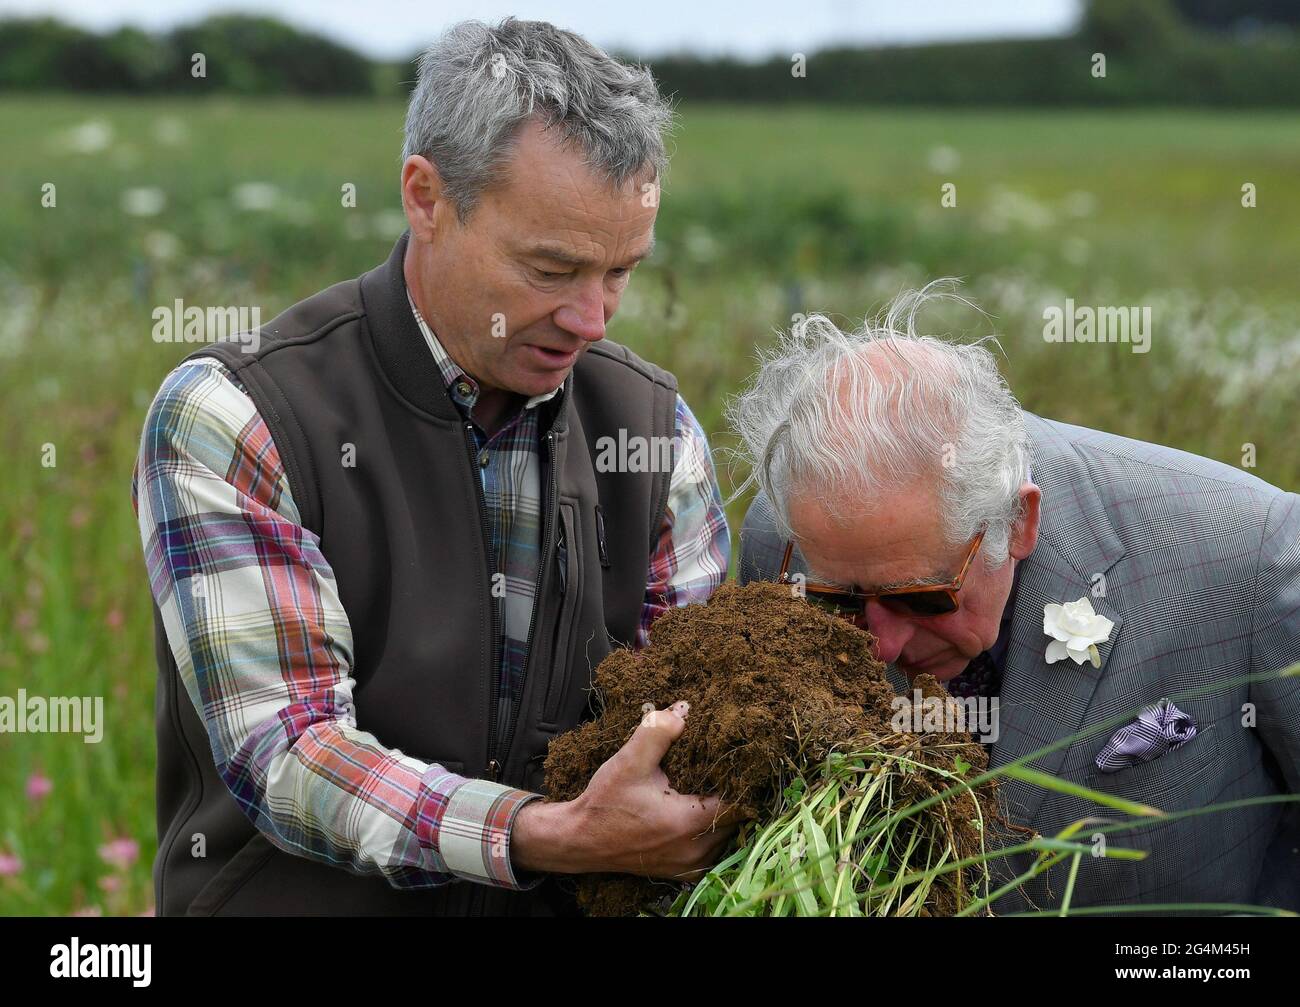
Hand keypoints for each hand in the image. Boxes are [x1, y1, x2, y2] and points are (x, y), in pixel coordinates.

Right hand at [512, 700, 744, 878]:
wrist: (579, 839)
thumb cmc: (604, 803)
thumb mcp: (629, 762)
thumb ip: (657, 733)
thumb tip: (683, 711)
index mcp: (688, 823)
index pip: (739, 803)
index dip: (741, 780)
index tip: (736, 761)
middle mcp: (695, 850)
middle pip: (737, 821)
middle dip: (733, 794)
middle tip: (724, 769)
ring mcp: (689, 865)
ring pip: (725, 837)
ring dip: (722, 814)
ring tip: (711, 787)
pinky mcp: (681, 871)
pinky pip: (711, 850)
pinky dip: (710, 832)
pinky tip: (697, 810)